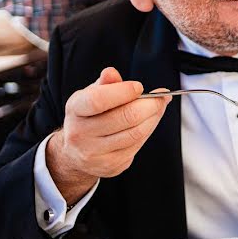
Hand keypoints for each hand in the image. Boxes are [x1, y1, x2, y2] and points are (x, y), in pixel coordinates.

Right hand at [46, 67, 171, 203]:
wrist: (76, 152)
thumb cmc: (90, 116)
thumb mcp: (91, 95)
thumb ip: (105, 84)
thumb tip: (111, 72)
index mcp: (75, 109)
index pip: (97, 100)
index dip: (123, 92)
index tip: (139, 87)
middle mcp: (80, 133)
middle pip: (125, 117)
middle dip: (150, 104)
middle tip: (161, 96)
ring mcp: (94, 153)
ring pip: (136, 133)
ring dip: (154, 117)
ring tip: (159, 106)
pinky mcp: (110, 165)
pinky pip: (137, 145)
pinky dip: (149, 130)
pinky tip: (150, 122)